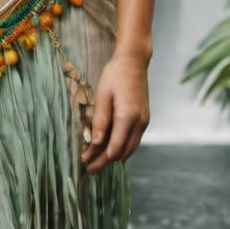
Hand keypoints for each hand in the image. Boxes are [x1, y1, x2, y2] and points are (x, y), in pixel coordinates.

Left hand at [81, 52, 149, 173]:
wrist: (134, 60)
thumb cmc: (115, 74)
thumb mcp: (103, 95)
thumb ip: (100, 120)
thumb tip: (95, 144)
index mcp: (127, 117)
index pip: (114, 148)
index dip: (99, 159)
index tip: (85, 164)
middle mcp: (139, 122)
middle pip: (122, 152)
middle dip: (105, 162)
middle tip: (89, 168)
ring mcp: (144, 121)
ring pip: (130, 149)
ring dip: (114, 157)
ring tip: (98, 161)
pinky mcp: (144, 118)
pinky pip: (134, 140)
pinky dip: (123, 148)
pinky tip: (112, 149)